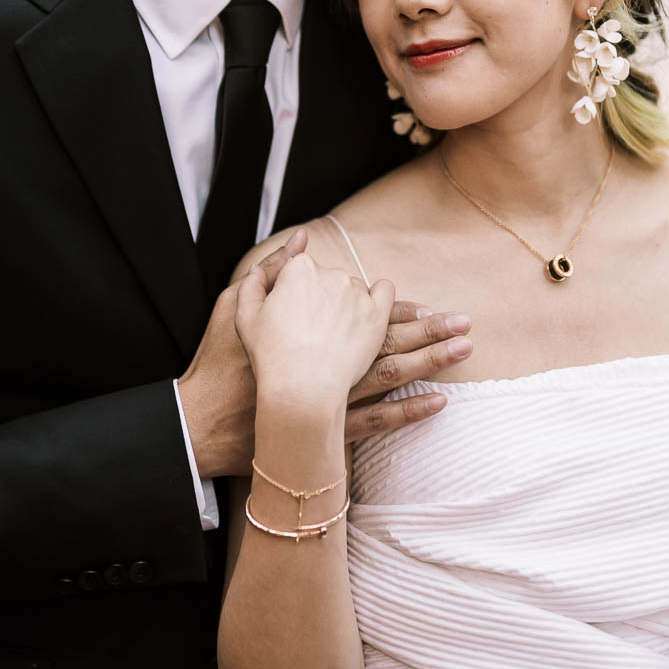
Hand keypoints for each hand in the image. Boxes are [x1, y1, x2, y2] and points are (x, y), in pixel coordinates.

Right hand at [178, 230, 474, 474]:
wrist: (202, 419)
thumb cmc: (217, 361)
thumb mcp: (236, 304)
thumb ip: (270, 270)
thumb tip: (300, 240)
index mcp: (309, 324)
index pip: (360, 312)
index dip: (398, 309)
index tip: (427, 307)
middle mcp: (326, 355)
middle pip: (389, 337)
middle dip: (431, 329)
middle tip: (466, 323)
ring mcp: (331, 392)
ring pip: (392, 372)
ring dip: (432, 360)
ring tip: (464, 350)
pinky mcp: (328, 428)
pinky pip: (378, 420)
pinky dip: (409, 411)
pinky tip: (438, 402)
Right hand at [236, 247, 393, 408]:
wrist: (302, 389)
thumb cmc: (272, 356)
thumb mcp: (246, 317)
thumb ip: (252, 284)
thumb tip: (258, 270)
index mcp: (299, 268)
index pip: (299, 268)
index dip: (294, 292)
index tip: (293, 313)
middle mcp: (331, 273)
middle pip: (327, 277)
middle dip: (320, 297)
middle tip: (312, 329)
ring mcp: (357, 293)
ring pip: (353, 287)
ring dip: (346, 302)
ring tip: (334, 334)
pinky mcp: (377, 314)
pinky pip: (384, 291)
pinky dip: (378, 297)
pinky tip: (367, 313)